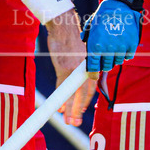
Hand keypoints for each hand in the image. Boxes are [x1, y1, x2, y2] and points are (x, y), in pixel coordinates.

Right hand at [46, 10, 95, 125]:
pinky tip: (58, 107)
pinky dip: (60, 98)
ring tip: (67, 121)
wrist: (63, 25)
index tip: (82, 111)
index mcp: (90, 65)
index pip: (91, 87)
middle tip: (75, 123)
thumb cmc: (70, 39)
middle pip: (84, 94)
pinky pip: (62, 87)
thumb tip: (73, 79)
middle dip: (79, 110)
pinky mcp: (64, 68)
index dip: (86, 101)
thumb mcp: (81, 52)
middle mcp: (85, 69)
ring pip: (73, 94)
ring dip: (70, 109)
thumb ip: (81, 66)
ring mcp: (74, 69)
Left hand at [82, 0, 141, 74]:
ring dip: (115, 58)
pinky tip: (122, 46)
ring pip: (117, 62)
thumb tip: (88, 53)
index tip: (94, 76)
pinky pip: (128, 57)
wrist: (118, 6)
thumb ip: (87, 41)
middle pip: (106, 67)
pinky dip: (125, 54)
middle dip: (104, 64)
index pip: (93, 68)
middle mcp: (108, 49)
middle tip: (105, 58)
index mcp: (95, 46)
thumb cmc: (102, 17)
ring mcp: (121, 47)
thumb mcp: (91, 28)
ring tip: (114, 48)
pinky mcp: (131, 45)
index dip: (93, 75)